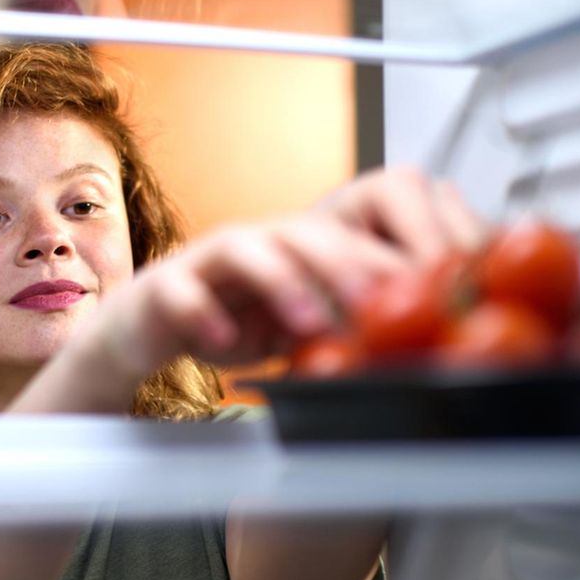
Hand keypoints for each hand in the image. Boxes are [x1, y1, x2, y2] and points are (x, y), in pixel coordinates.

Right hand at [74, 168, 485, 382]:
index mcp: (296, 247)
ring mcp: (209, 260)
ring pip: (246, 250)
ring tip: (309, 322)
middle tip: (382, 298)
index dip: (388, 253)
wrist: (150, 328)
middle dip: (349, 262)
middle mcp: (257, 243)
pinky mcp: (167, 285)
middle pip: (306, 233)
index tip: (430, 286)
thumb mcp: (300, 327)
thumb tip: (418, 347)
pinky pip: (184, 292)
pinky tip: (224, 342)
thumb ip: (346, 326)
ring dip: (282, 282)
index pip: (352, 235)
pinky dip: (203, 314)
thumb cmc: (232, 323)